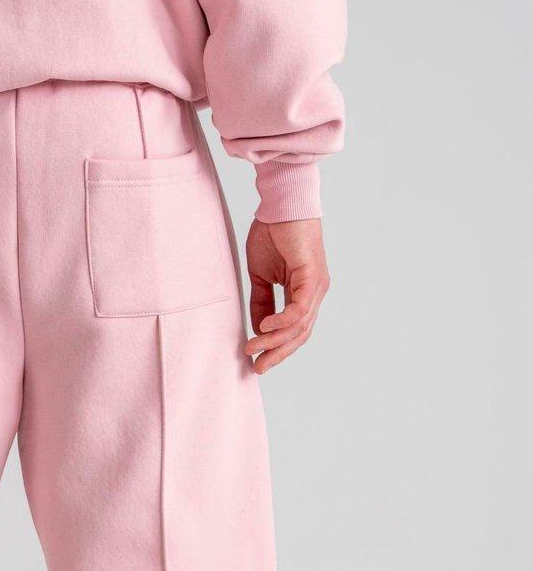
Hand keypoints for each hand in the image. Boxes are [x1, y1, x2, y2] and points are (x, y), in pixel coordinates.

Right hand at [245, 219, 329, 373]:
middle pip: (300, 334)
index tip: (257, 361)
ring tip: (253, 348)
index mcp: (304, 292)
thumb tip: (258, 327)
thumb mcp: (261, 275)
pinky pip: (299, 307)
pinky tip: (265, 326)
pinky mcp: (313, 275)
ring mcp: (317, 285)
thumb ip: (261, 301)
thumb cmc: (273, 232)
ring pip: (299, 326)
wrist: (282, 203)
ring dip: (275, 341)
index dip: (277, 348)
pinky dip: (282, 320)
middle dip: (277, 353)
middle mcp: (315, 292)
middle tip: (257, 367)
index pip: (294, 330)